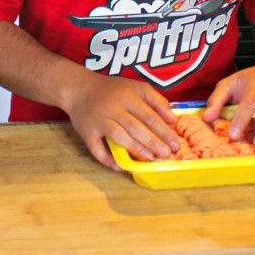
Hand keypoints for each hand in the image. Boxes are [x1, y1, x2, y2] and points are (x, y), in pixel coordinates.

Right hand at [62, 73, 179, 170]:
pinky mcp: (86, 132)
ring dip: (135, 149)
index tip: (176, 145)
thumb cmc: (112, 90)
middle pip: (135, 126)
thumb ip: (156, 101)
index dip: (163, 131)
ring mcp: (98, 120)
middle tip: (167, 155)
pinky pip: (96, 148)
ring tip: (150, 159)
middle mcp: (112, 107)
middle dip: (153, 142)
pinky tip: (120, 166)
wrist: (79, 88)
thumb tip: (173, 121)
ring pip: (118, 136)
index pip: (148, 115)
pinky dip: (107, 159)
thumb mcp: (136, 87)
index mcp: (127, 96)